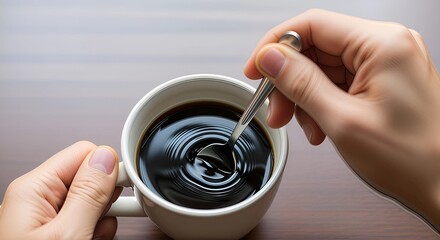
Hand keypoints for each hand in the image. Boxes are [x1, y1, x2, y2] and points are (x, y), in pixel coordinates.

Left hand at [0, 141, 121, 238]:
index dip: (107, 169)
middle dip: (103, 201)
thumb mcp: (67, 235)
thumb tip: (107, 156)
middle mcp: (36, 199)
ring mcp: (46, 218)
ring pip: (93, 202)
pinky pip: (88, 221)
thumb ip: (88, 194)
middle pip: (90, 179)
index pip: (83, 153)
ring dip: (101, 222)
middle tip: (97, 225)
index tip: (119, 191)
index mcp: (31, 190)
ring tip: (90, 239)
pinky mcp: (56, 232)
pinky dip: (96, 233)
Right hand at [244, 9, 439, 230]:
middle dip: (290, 80)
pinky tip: (321, 126)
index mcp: (382, 44)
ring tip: (307, 127)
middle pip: (316, 47)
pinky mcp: (384, 80)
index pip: (312, 24)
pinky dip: (322, 103)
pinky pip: (339, 82)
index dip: (275, 45)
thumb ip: (301, 83)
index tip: (256, 70)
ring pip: (324, 67)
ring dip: (305, 96)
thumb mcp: (342, 121)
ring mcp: (387, 63)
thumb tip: (270, 58)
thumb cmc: (412, 160)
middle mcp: (387, 46)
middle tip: (278, 111)